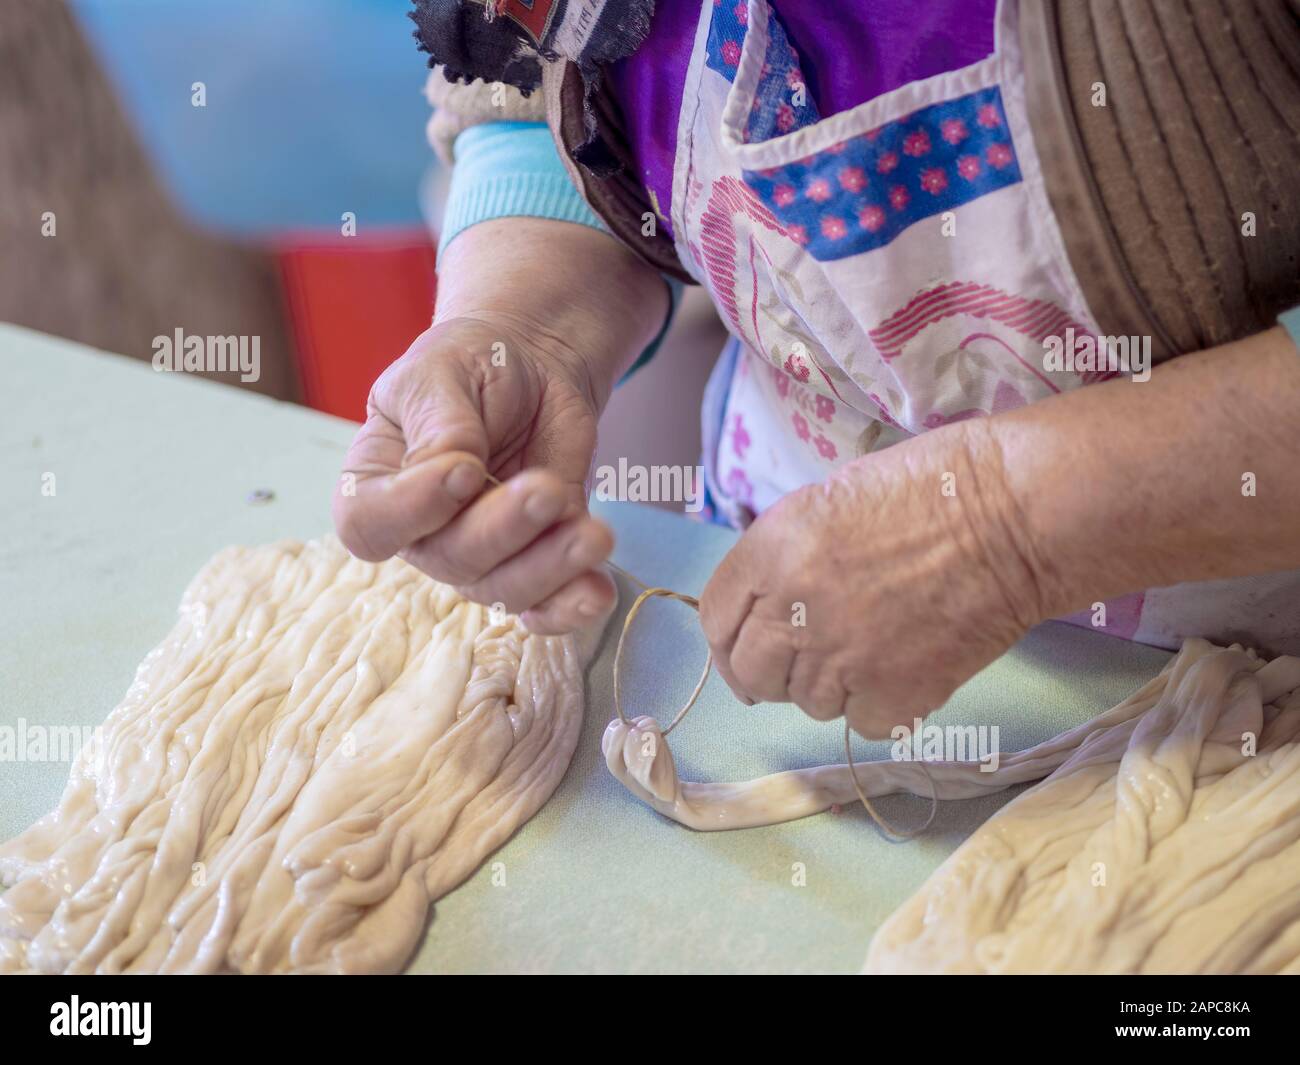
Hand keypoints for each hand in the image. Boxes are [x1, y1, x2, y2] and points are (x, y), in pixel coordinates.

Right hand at [331, 313, 615, 633]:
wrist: (533, 368)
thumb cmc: (470, 364)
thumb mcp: (441, 371)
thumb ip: (439, 423)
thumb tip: (455, 469)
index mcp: (376, 483)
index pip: (369, 525)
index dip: (411, 511)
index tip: (463, 470)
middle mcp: (423, 532)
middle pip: (450, 560)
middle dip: (503, 530)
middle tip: (545, 489)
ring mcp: (482, 554)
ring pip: (504, 589)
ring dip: (551, 568)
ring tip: (594, 534)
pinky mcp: (536, 559)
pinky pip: (547, 606)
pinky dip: (572, 607)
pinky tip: (598, 592)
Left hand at [698, 421, 1048, 737]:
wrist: (1015, 514)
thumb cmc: (932, 487)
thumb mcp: (829, 500)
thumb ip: (785, 557)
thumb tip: (768, 605)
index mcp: (771, 551)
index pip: (715, 617)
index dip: (729, 636)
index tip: (744, 647)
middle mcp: (793, 609)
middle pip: (749, 673)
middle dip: (768, 673)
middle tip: (801, 664)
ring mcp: (841, 660)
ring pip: (808, 703)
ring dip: (830, 685)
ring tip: (874, 646)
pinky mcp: (894, 696)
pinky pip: (863, 722)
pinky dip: (881, 705)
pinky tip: (908, 665)